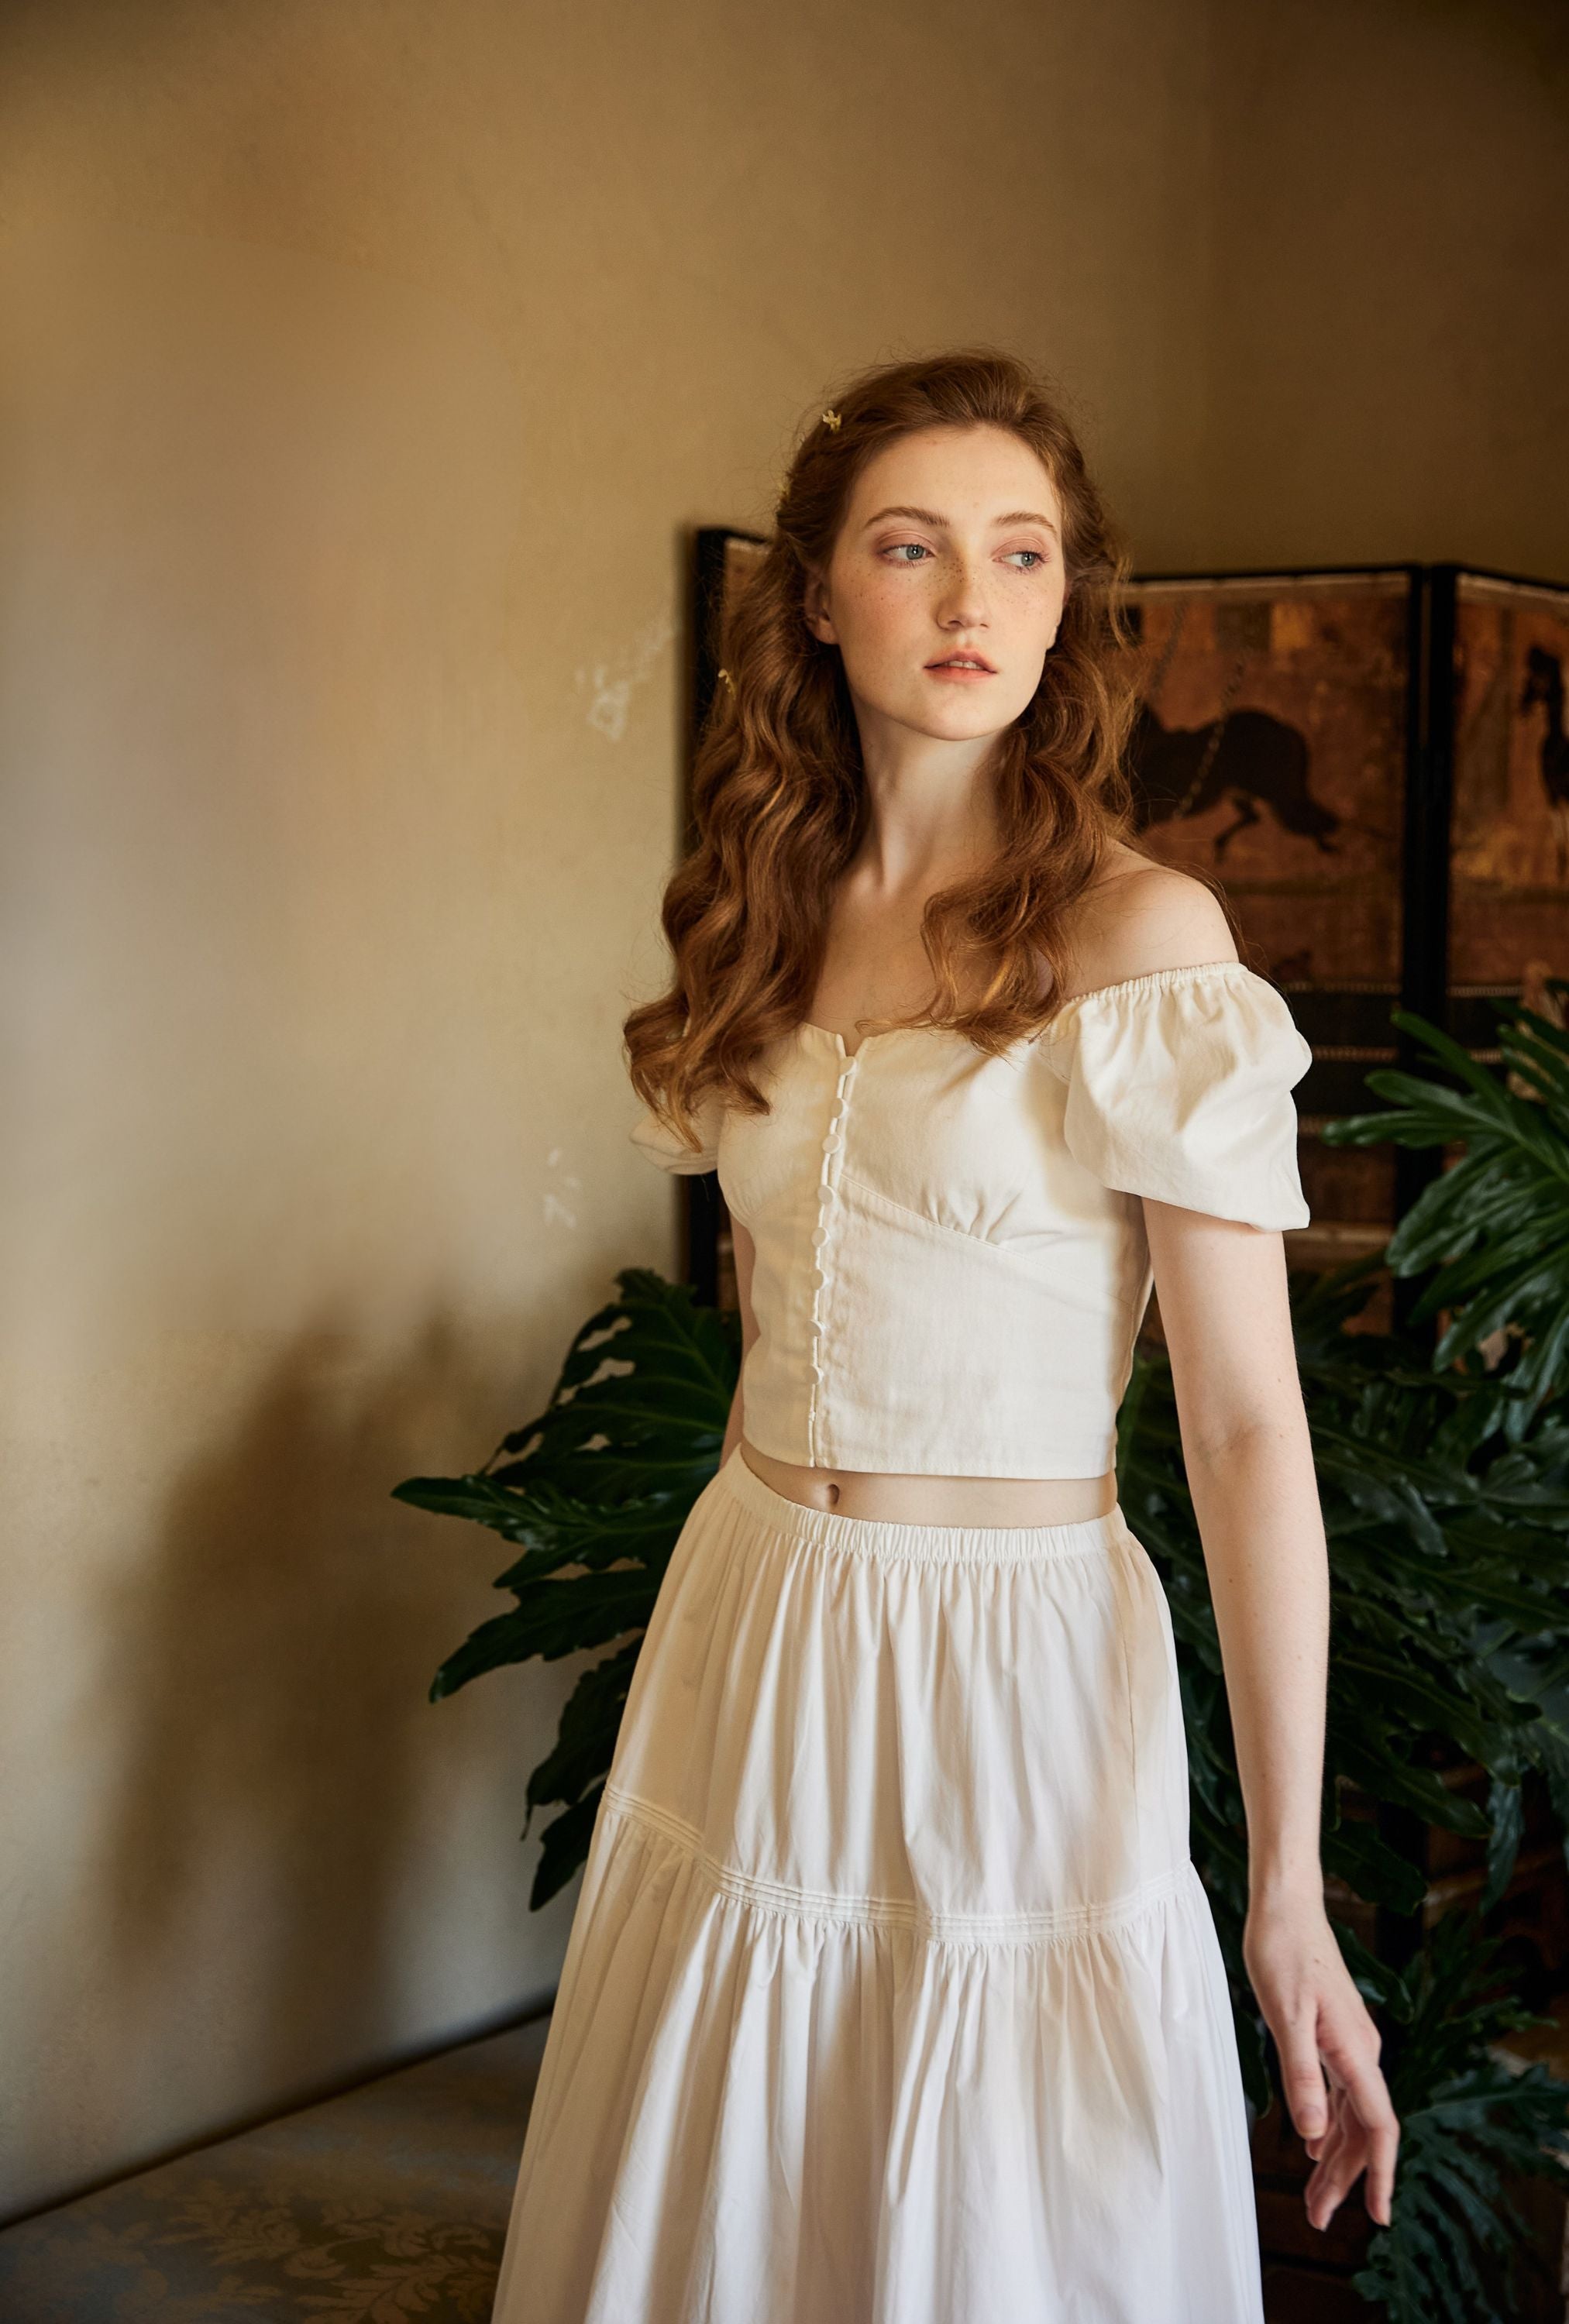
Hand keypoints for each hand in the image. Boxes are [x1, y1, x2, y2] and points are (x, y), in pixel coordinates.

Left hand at [1243, 1888, 1399, 2230]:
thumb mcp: (1284, 2014)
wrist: (1285, 1905)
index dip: (1378, 2175)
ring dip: (1335, 2158)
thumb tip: (1315, 2135)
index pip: (1378, 2127)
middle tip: (1318, 2219)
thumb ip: (1301, 2074)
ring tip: (1316, 2197)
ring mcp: (1348, 2043)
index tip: (1377, 2216)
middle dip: (1346, 2179)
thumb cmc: (1282, 1950)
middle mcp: (1360, 2051)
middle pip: (1362, 2130)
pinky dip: (1329, 2125)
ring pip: (1350, 2115)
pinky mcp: (1332, 2033)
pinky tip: (1316, 2145)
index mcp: (1355, 2051)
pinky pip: (1339, 2093)